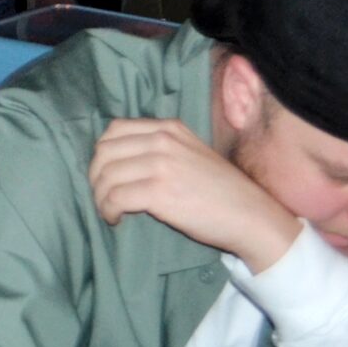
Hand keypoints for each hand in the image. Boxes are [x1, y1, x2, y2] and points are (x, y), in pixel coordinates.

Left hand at [88, 117, 299, 272]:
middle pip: (105, 151)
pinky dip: (108, 209)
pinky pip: (115, 197)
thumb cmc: (222, 191)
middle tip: (102, 195)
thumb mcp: (192, 153)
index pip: (115, 129)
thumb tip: (124, 159)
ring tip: (108, 210)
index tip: (105, 173)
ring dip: (100, 196)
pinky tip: (115, 218)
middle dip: (96, 175)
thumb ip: (163, 148)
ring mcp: (160, 164)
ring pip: (106, 175)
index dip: (103, 153)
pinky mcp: (159, 191)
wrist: (251, 215)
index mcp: (169, 128)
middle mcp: (162, 140)